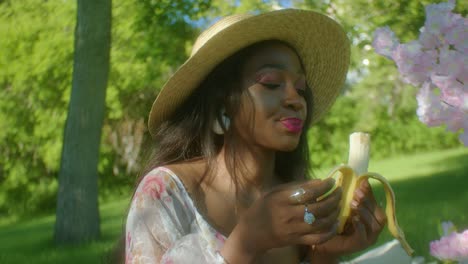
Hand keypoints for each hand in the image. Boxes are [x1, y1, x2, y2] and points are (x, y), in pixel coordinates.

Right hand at [221, 178, 340, 262]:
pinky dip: (330, 232)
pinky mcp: (296, 241)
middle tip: (339, 192)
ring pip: (321, 223)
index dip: (324, 186)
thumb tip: (319, 182)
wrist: (251, 233)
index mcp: (281, 200)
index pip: (308, 192)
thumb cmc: (263, 208)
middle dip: (333, 198)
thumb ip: (295, 186)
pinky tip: (335, 224)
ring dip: (334, 213)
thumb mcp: (274, 192)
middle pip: (318, 207)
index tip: (332, 181)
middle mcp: (288, 215)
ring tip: (339, 205)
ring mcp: (293, 230)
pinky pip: (318, 238)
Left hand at [309, 179, 386, 259]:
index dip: (370, 193)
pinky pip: (364, 236)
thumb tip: (355, 178)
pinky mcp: (360, 245)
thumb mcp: (342, 206)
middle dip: (368, 202)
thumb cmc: (334, 221)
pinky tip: (354, 218)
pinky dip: (360, 226)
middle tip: (356, 192)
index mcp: (371, 216)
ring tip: (353, 204)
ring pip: (375, 225)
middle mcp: (373, 227)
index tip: (363, 182)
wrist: (324, 241)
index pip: (376, 203)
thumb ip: (350, 196)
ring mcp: (369, 237)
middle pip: (379, 214)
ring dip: (365, 212)